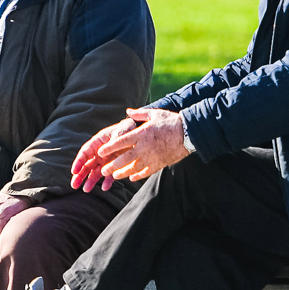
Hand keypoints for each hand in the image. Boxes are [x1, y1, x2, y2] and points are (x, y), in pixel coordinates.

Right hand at [70, 115, 140, 190]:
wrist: (138, 133)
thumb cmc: (127, 129)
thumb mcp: (122, 131)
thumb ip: (113, 140)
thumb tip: (102, 151)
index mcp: (98, 142)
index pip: (85, 153)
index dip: (78, 162)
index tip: (74, 171)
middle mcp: (99, 152)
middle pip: (87, 164)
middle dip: (80, 175)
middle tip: (74, 185)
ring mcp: (106, 160)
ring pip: (95, 172)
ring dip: (90, 181)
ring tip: (86, 190)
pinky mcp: (114, 166)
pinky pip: (109, 175)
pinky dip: (107, 181)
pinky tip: (105, 188)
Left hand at [71, 108, 190, 189]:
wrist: (188, 134)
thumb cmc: (171, 122)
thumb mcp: (154, 114)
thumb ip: (139, 114)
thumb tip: (128, 111)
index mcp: (141, 134)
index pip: (120, 142)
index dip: (109, 148)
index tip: (100, 152)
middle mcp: (144, 147)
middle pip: (124, 159)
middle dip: (112, 166)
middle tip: (102, 170)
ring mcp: (151, 157)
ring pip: (133, 168)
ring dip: (122, 173)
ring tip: (114, 176)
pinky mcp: (159, 164)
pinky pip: (146, 172)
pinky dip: (137, 176)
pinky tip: (131, 178)